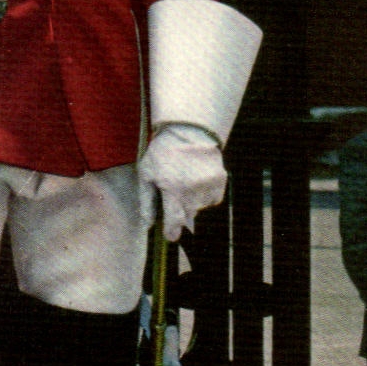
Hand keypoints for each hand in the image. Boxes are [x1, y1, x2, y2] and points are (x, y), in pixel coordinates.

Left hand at [138, 123, 226, 241]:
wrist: (188, 130)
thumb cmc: (163, 152)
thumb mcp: (146, 173)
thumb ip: (147, 201)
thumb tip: (148, 225)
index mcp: (173, 189)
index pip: (175, 222)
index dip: (172, 232)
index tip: (170, 235)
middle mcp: (193, 190)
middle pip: (188, 216)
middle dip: (180, 212)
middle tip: (174, 194)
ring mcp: (208, 185)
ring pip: (200, 207)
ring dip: (192, 202)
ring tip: (185, 183)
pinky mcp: (220, 181)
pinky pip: (212, 199)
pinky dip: (205, 195)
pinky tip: (196, 181)